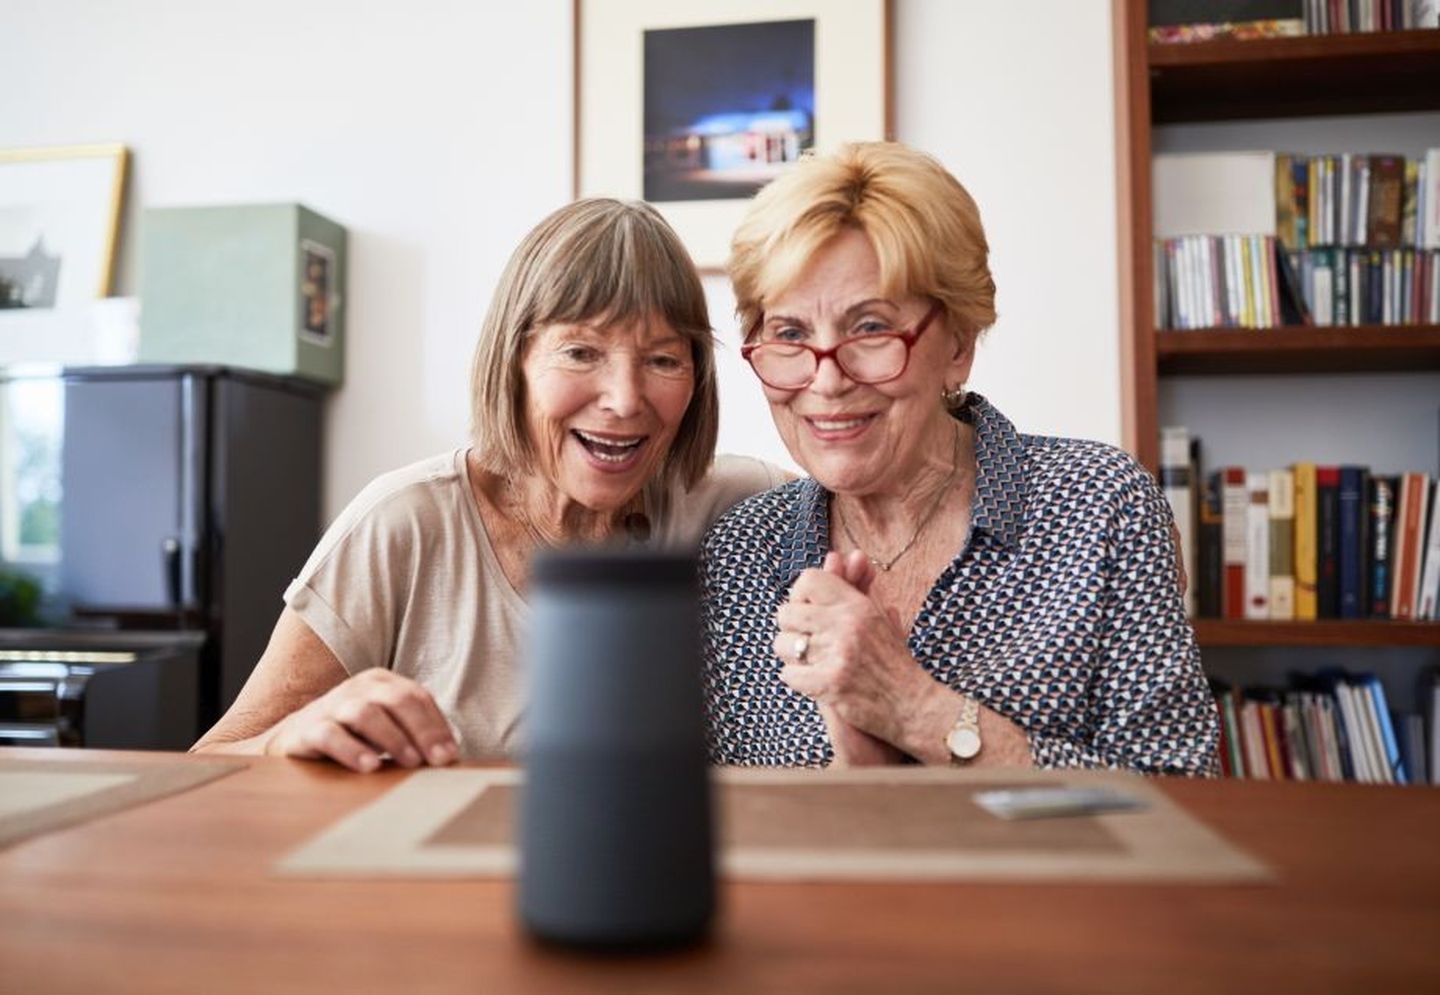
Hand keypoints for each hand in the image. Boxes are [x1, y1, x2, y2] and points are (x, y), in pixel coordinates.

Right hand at [262, 668, 457, 772]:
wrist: (292, 738)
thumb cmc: (351, 735)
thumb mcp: (384, 727)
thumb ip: (413, 735)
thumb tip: (449, 757)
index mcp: (381, 683)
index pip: (417, 697)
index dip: (437, 725)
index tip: (450, 754)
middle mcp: (358, 689)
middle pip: (398, 701)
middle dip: (423, 731)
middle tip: (437, 760)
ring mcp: (332, 706)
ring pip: (366, 714)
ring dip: (392, 739)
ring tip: (409, 762)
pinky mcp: (308, 729)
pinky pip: (331, 736)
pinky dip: (352, 750)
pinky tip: (370, 767)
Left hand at [774, 551, 920, 758]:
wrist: (914, 705)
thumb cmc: (895, 661)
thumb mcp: (880, 617)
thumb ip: (857, 587)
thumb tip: (839, 555)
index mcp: (858, 606)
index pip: (808, 580)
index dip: (801, 595)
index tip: (808, 612)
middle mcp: (846, 625)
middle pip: (787, 612)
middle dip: (790, 628)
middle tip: (805, 640)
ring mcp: (837, 654)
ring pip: (783, 644)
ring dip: (791, 656)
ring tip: (809, 662)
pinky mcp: (830, 683)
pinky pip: (789, 674)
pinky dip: (797, 679)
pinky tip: (812, 681)